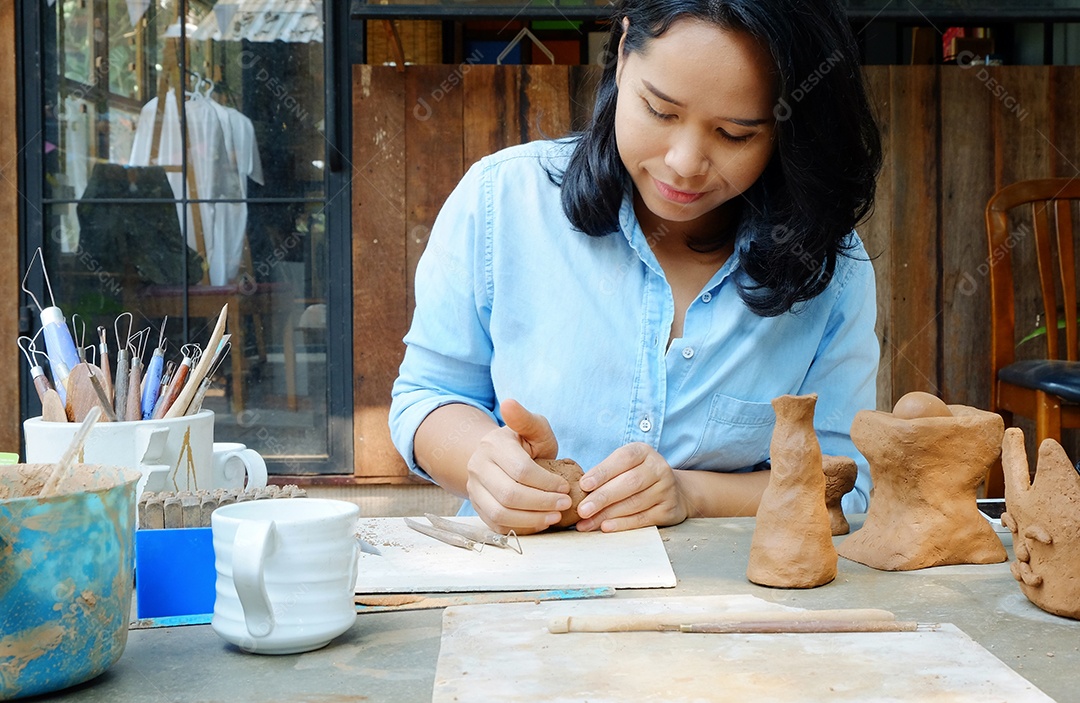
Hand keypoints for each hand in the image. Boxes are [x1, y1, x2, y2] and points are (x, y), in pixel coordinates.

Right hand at [465, 399, 571, 534]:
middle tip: (565, 504)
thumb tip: (509, 403)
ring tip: (556, 516)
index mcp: (492, 445)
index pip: (521, 470)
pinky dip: (521, 527)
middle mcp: (478, 468)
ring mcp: (474, 490)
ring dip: (532, 518)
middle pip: (509, 495)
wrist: (499, 459)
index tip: (566, 487)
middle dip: (542, 502)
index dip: (546, 483)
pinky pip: (497, 526)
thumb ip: (526, 419)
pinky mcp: (478, 508)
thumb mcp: (532, 428)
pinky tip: (541, 522)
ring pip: (500, 514)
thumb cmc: (525, 444)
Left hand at [575, 442, 689, 531]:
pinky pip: (643, 519)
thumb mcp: (625, 466)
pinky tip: (606, 527)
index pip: (623, 459)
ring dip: (607, 514)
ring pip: (634, 503)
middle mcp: (658, 468)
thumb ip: (605, 472)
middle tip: (582, 509)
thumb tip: (577, 490)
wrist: (673, 491)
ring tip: (587, 522)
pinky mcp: (668, 510)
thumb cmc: (637, 476)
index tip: (583, 485)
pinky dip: (622, 524)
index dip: (603, 472)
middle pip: (629, 483)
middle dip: (603, 497)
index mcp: (644, 452)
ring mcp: (666, 490)